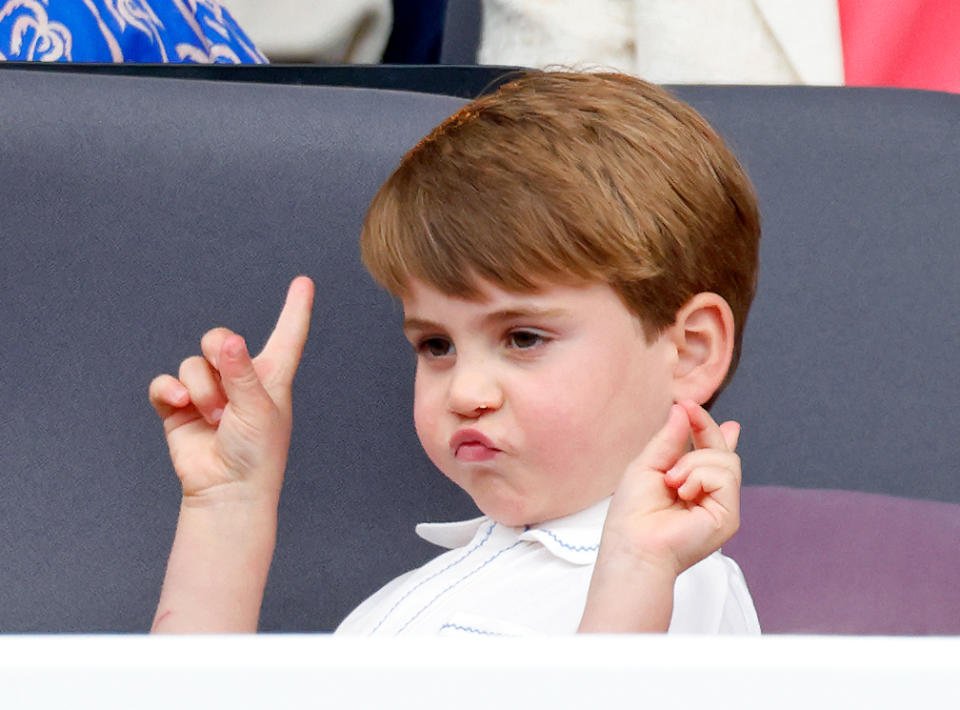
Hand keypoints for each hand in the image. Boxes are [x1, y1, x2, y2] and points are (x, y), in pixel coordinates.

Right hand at [148, 276, 314, 505]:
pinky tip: (181, 407)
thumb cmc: (257, 454)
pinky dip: (169, 391)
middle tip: (228, 400)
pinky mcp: (179, 408)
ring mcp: (208, 393)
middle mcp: (240, 379)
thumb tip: (228, 339)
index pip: (287, 335)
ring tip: (215, 420)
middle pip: (218, 339)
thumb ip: (242, 373)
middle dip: (217, 361)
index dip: (296, 308)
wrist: (228, 491)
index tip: (304, 282)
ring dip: (201, 391)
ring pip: (192, 364)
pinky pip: (165, 383)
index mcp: (272, 376)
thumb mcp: (259, 409)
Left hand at [600, 399, 741, 578]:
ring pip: (726, 460)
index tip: (690, 406)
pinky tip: (683, 491)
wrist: (633, 544)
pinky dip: (700, 476)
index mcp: (691, 482)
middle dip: (705, 427)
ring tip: (672, 481)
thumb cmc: (633, 512)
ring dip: (694, 462)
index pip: (710, 450)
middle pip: (722, 450)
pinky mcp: (728, 517)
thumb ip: (670, 438)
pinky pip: (725, 476)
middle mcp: (709, 494)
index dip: (707, 426)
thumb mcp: (648, 464)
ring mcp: (721, 505)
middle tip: (688, 412)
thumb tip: (683, 408)